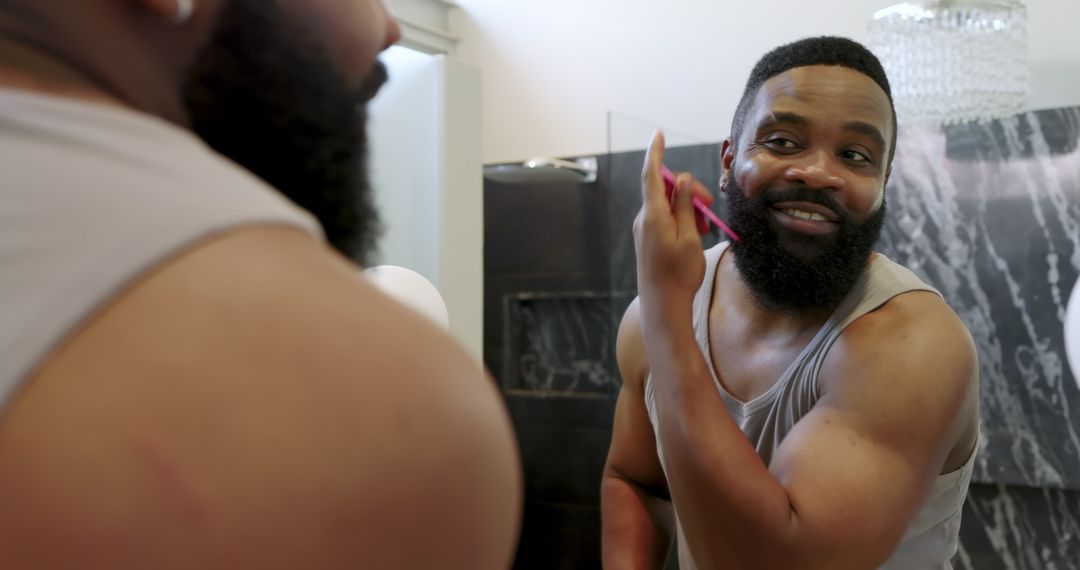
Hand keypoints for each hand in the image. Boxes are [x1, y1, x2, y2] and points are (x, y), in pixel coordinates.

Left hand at [633, 131, 710, 313]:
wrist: (663, 305)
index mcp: (653, 216)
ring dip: (688, 208)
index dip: (655, 153)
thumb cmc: (679, 274)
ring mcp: (645, 229)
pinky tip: (695, 235)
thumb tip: (682, 180)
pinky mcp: (648, 239)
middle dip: (689, 191)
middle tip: (708, 207)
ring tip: (704, 229)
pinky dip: (681, 219)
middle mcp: (645, 219)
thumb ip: (685, 206)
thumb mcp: (689, 237)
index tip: (658, 134)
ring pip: (668, 205)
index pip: (651, 175)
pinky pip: (665, 219)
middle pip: (666, 189)